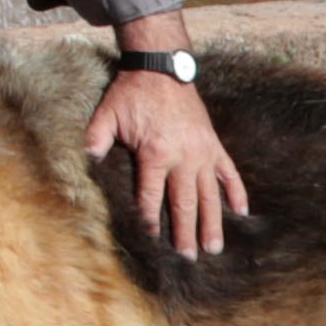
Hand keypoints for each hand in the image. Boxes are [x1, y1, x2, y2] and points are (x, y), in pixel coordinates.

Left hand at [86, 64, 248, 257]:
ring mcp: (203, 152)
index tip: (152, 240)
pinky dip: (237, 193)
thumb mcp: (107, 114)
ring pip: (210, 195)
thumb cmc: (131, 93)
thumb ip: (96, 140)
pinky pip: (229, 174)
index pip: (151, 194)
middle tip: (188, 258)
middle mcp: (183, 156)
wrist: (162, 67)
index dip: (150, 218)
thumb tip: (84, 161)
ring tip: (213, 248)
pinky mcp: (214, 145)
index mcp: (155, 152)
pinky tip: (241, 213)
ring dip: (212, 222)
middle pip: (184, 202)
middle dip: (185, 232)